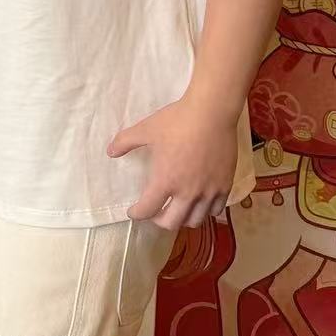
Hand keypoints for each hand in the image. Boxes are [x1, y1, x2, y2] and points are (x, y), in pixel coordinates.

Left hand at [107, 94, 239, 229]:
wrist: (211, 112)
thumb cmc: (177, 120)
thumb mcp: (146, 129)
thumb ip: (125, 141)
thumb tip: (110, 152)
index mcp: (165, 181)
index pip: (147, 210)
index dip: (136, 214)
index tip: (133, 212)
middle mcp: (187, 192)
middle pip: (171, 223)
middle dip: (158, 220)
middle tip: (155, 211)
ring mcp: (208, 191)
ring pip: (195, 220)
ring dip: (182, 218)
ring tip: (178, 209)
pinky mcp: (225, 185)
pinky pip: (215, 210)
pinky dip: (205, 211)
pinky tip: (200, 201)